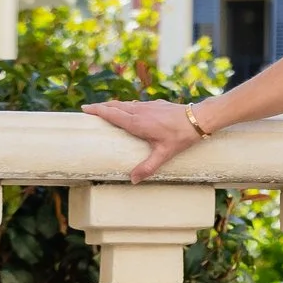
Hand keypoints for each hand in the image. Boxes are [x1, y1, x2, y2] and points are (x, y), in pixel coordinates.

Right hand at [84, 99, 204, 182]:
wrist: (198, 119)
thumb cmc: (181, 136)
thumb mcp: (164, 154)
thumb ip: (148, 167)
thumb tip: (133, 179)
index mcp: (138, 122)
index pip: (112, 114)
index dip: (97, 110)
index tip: (85, 109)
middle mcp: (140, 111)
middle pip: (115, 106)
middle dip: (101, 107)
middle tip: (89, 109)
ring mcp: (148, 106)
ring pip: (126, 103)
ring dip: (113, 105)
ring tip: (105, 110)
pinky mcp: (156, 104)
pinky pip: (137, 104)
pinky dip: (127, 106)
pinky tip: (130, 111)